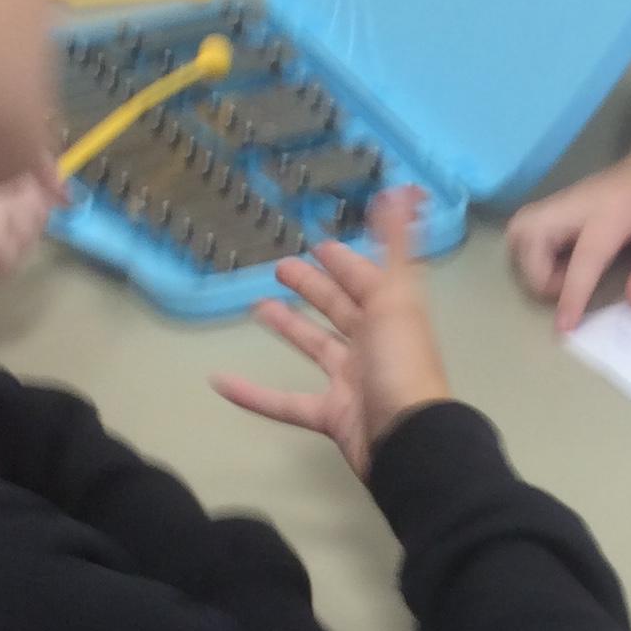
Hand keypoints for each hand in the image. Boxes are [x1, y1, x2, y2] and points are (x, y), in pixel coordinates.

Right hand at [212, 187, 450, 478]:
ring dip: (287, 328)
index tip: (320, 244)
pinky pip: (285, 403)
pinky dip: (253, 394)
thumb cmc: (402, 364)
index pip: (366, 280)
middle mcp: (374, 345)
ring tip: (256, 307)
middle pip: (341, 309)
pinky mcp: (331, 416)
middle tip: (281, 267)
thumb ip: (398, 244)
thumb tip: (403, 190)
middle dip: (314, 288)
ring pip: (315, 349)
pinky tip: (221, 381)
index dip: (346, 262)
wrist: (409, 439)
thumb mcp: (398, 295)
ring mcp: (352, 382)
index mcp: (391, 314)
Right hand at [506, 139, 630, 332]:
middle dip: (536, 273)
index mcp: (615, 209)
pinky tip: (563, 263)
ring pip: (520, 230)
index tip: (564, 327)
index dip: (572, 293)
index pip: (586, 255)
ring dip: (530, 264)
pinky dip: (533, 254)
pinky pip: (526, 230)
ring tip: (563, 277)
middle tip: (566, 289)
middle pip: (529, 232)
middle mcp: (579, 201)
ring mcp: (564, 199)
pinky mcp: (558, 205)